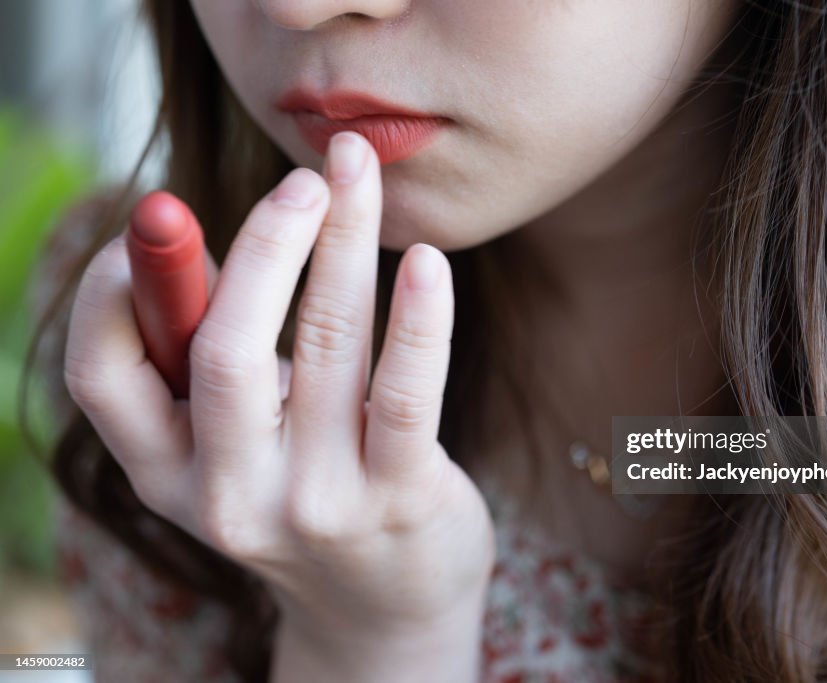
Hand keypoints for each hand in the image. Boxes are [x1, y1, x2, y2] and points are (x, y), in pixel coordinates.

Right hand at [64, 132, 495, 680]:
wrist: (384, 609)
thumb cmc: (304, 496)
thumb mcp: (233, 451)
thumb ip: (210, 368)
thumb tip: (203, 246)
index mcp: (167, 474)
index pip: (100, 376)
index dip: (110, 287)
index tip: (151, 221)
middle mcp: (229, 494)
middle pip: (222, 347)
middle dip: (263, 244)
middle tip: (304, 180)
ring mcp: (317, 501)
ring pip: (327, 345)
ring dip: (344, 243)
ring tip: (359, 173)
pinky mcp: (399, 499)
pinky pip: (406, 393)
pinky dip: (417, 316)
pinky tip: (426, 260)